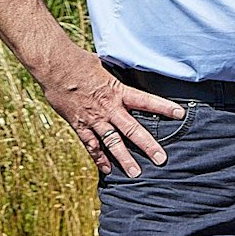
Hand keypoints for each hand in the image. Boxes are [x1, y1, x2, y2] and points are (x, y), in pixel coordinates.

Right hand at [36, 43, 181, 176]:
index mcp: (117, 91)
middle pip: (131, 130)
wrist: (54, 66)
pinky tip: (108, 170)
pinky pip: (91, 145)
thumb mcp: (107, 65)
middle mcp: (107, 109)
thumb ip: (121, 75)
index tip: (180, 114)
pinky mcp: (78, 125)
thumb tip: (135, 69)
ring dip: (124, 159)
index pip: (146, 100)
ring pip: (111, 143)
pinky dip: (99, 158)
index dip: (164, 107)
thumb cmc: (81, 61)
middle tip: (161, 159)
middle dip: (148, 146)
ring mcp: (93, 119)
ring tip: (136, 173)